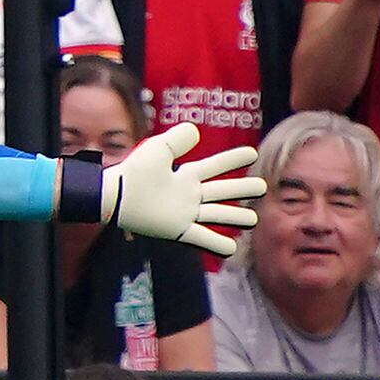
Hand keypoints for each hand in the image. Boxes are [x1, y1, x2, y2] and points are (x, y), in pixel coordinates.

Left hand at [97, 121, 265, 258]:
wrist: (117, 197)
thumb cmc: (134, 172)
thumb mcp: (157, 149)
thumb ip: (176, 139)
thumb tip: (196, 131)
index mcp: (184, 174)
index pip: (215, 166)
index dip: (233, 159)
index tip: (253, 153)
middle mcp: (188, 194)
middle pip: (221, 191)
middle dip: (241, 189)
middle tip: (262, 187)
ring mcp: (185, 213)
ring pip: (216, 214)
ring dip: (235, 217)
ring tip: (254, 219)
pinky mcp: (178, 229)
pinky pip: (202, 237)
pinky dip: (217, 243)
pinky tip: (232, 248)